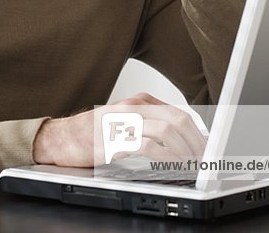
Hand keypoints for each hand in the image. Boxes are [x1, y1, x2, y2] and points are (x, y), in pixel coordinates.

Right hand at [33, 92, 205, 166]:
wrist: (60, 138)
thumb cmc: (94, 133)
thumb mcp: (126, 121)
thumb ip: (150, 124)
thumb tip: (184, 141)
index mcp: (140, 102)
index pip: (179, 113)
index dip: (198, 133)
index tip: (208, 150)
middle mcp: (133, 107)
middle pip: (178, 119)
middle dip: (197, 143)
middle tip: (205, 161)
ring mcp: (124, 122)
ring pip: (167, 130)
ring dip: (185, 151)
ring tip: (192, 166)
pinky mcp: (114, 140)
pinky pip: (148, 146)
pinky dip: (166, 157)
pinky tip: (172, 167)